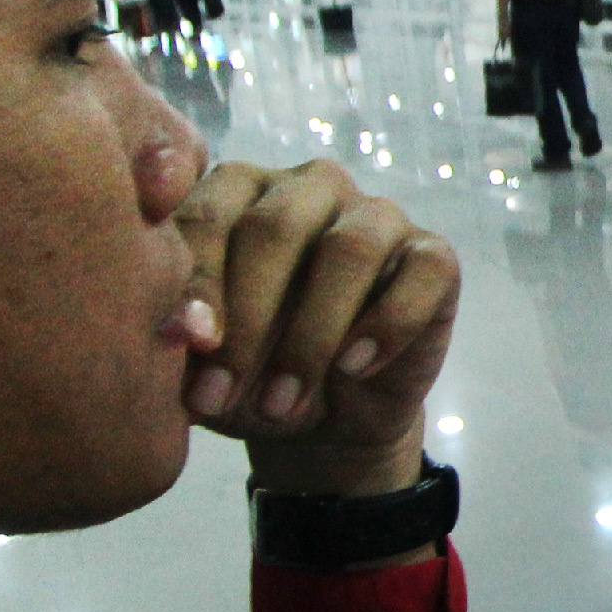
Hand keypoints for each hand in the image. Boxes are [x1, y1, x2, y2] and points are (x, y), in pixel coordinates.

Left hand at [170, 159, 461, 497]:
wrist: (326, 422)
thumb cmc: (249, 375)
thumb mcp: (199, 364)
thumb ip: (179, 335)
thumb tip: (181, 331)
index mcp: (239, 192)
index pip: (211, 213)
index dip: (196, 281)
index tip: (186, 345)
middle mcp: (308, 189)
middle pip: (276, 228)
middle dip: (247, 318)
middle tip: (220, 393)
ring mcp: (376, 217)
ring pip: (350, 250)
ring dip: (311, 336)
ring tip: (281, 404)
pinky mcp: (433, 256)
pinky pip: (424, 272)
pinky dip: (388, 325)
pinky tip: (353, 369)